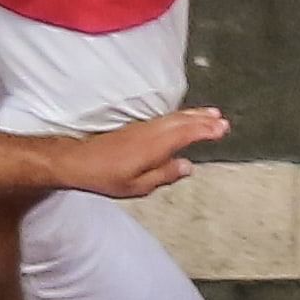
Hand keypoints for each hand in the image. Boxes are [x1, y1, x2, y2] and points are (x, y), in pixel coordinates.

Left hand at [52, 110, 231, 201]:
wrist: (76, 161)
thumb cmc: (104, 176)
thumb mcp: (138, 186)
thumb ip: (164, 175)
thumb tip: (187, 166)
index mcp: (153, 146)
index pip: (186, 134)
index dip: (205, 130)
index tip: (222, 127)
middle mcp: (149, 132)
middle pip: (182, 121)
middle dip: (203, 119)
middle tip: (222, 119)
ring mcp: (142, 128)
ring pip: (173, 117)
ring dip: (193, 115)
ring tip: (209, 114)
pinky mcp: (135, 128)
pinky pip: (164, 119)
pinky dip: (178, 117)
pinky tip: (183, 119)